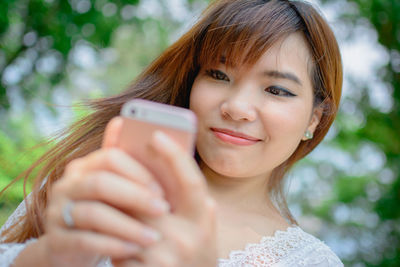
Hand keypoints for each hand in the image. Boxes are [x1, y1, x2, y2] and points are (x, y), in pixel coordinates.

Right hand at [42, 117, 169, 266]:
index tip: (162, 189)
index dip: (138, 172)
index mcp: (83, 167)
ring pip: (93, 214)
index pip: (110, 158)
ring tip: (153, 237)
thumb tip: (122, 121)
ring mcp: (56, 213)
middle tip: (163, 210)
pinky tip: (134, 249)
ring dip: (128, 226)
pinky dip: (113, 245)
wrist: (73, 245)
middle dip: (136, 196)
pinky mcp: (56, 241)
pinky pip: (85, 241)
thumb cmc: (104, 209)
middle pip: (101, 183)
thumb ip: (123, 162)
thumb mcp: (114, 187)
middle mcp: (66, 186)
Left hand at [113, 131, 216, 266]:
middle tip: (112, 161)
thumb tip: (169, 160)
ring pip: (126, 220)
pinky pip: (118, 246)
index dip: (174, 156)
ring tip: (109, 202)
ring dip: (116, 210)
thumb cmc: (193, 253)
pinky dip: (111, 237)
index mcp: (202, 220)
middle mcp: (186, 237)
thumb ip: (189, 198)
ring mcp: (164, 257)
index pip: (191, 181)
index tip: (156, 134)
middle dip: (129, 182)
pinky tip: (110, 234)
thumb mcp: (199, 226)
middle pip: (147, 197)